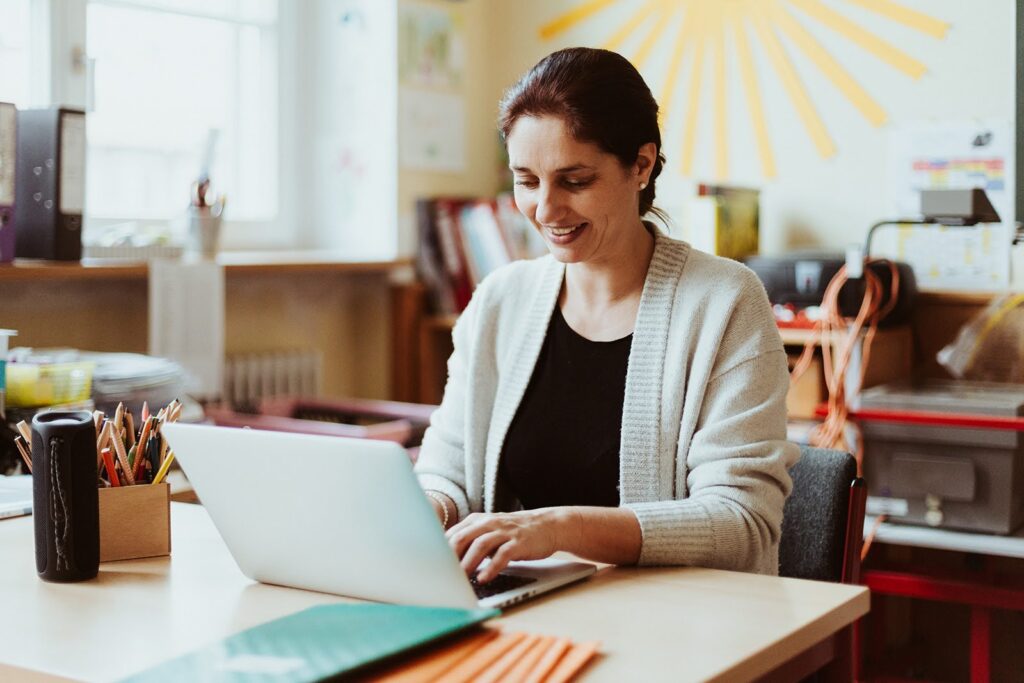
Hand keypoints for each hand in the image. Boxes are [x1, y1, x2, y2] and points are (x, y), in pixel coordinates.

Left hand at [445, 509, 570, 582]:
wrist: (546, 525)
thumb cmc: (513, 533)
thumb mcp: (489, 532)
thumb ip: (470, 542)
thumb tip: (447, 561)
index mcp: (477, 521)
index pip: (452, 534)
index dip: (441, 552)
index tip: (432, 568)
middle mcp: (488, 523)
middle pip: (462, 538)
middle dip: (450, 557)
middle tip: (443, 575)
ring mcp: (504, 532)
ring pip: (480, 545)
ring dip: (468, 563)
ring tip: (461, 578)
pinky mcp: (519, 543)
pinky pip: (502, 555)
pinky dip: (491, 568)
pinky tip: (484, 578)